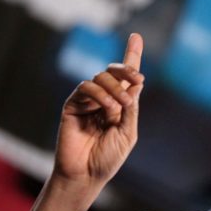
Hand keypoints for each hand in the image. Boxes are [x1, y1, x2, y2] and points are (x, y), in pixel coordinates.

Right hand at [53, 33, 144, 188]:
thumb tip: (137, 81)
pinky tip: (107, 108)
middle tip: (137, 79)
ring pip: (101, 77)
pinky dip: (100, 94)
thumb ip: (132, 107)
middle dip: (127, 70)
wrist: (86, 174)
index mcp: (121, 105)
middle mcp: (105, 99)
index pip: (127, 78)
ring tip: (120, 108)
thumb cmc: (108, 158)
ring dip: (115, 89)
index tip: (136, 36)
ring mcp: (88, 101)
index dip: (131, 55)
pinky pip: (86, 87)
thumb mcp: (128, 132)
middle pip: (114, 71)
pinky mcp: (73, 104)